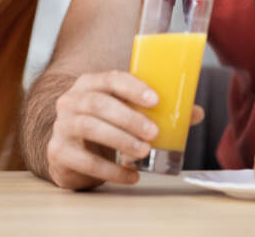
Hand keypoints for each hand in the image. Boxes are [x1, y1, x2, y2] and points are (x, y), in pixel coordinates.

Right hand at [47, 71, 204, 189]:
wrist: (69, 153)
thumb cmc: (103, 126)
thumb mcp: (124, 113)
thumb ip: (156, 112)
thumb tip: (195, 113)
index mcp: (90, 84)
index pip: (110, 78)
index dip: (132, 87)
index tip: (155, 100)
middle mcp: (72, 101)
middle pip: (98, 104)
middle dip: (128, 118)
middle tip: (153, 133)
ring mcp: (62, 126)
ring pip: (90, 128)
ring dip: (120, 140)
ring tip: (144, 152)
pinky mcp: (59, 152)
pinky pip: (85, 161)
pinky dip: (112, 170)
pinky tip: (132, 175)